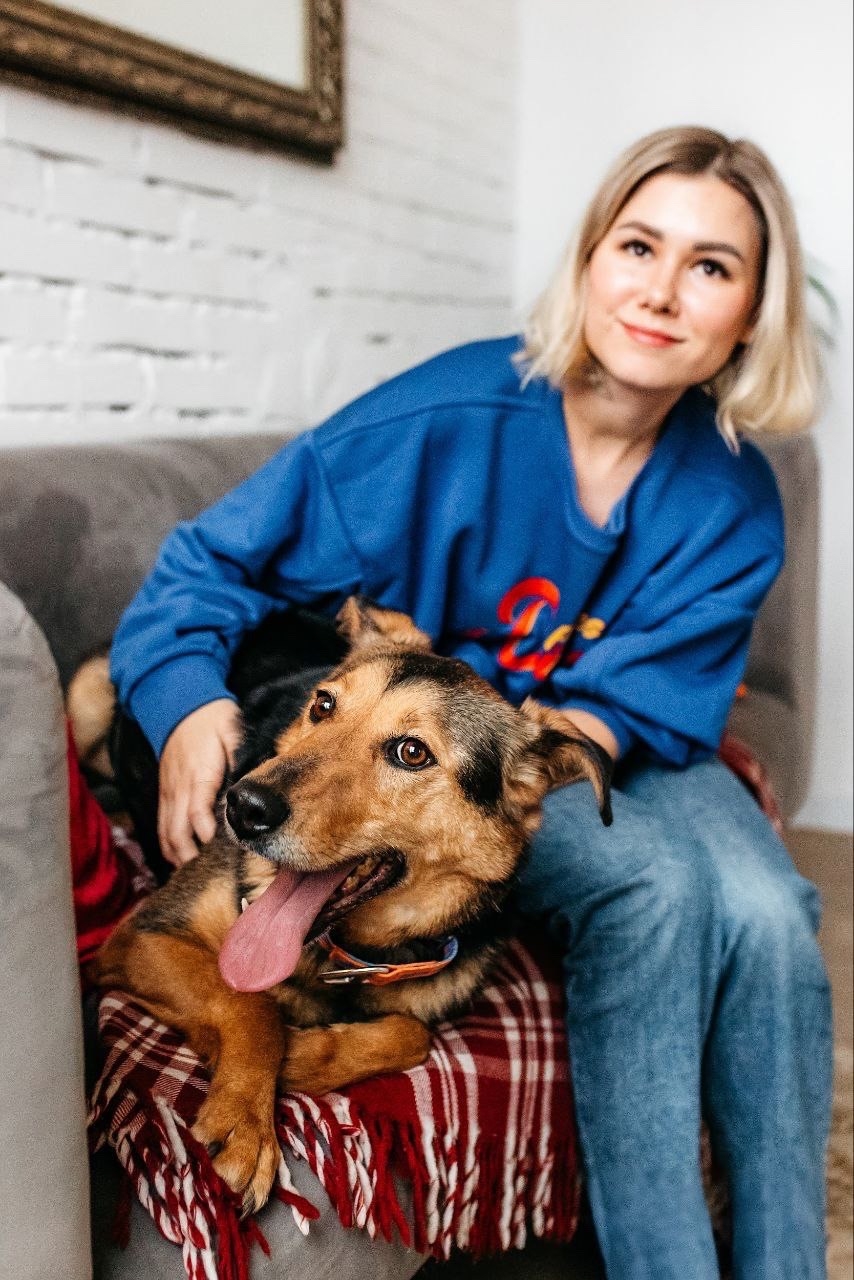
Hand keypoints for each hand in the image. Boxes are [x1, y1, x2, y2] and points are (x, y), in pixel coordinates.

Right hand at [158, 699, 241, 866]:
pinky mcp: (164, 794)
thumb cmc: (212, 718)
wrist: (179, 704)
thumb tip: (253, 783)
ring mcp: (168, 792)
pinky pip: (162, 826)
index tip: (223, 850)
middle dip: (192, 856)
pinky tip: (182, 861)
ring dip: (179, 856)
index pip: (197, 811)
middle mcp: (179, 787)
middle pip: (178, 831)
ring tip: (198, 875)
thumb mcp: (232, 729)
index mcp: (198, 773)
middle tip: (213, 874)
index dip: (206, 833)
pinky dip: (169, 846)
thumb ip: (241, 756)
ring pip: (167, 833)